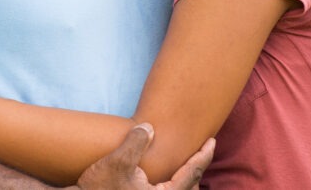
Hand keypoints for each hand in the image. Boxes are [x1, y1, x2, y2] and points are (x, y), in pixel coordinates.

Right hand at [71, 123, 213, 189]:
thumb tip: (150, 128)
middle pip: (190, 187)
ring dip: (185, 179)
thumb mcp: (117, 161)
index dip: (203, 155)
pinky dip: (173, 184)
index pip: (192, 173)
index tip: (212, 141)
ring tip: (186, 164)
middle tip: (203, 150)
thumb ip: (136, 142)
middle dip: (197, 170)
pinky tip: (163, 176)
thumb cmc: (98, 187)